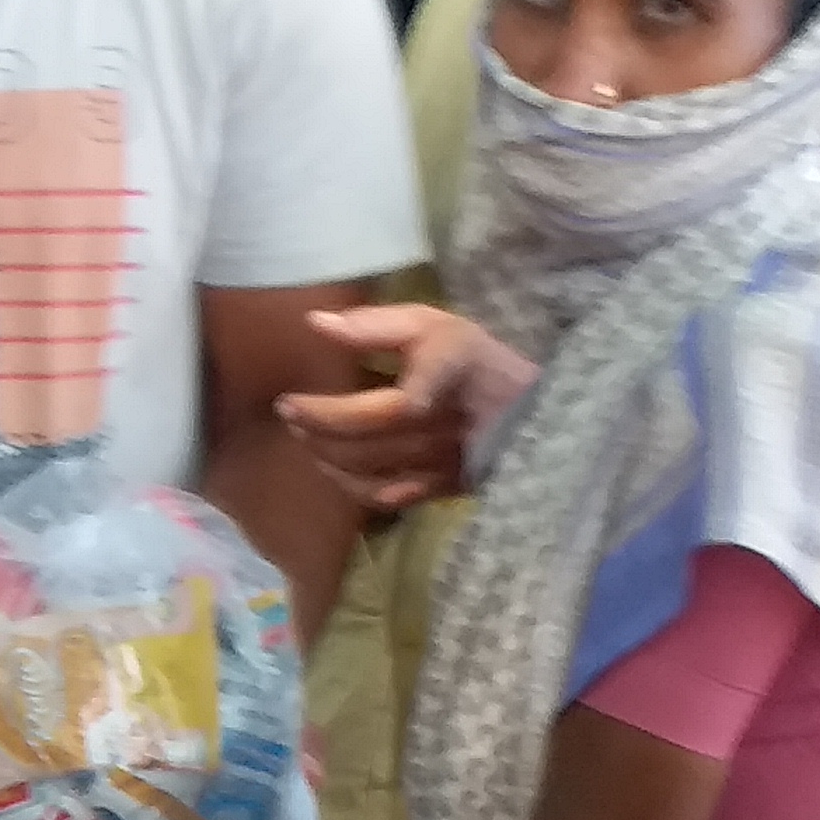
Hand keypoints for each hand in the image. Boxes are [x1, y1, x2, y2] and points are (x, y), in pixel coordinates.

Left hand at [277, 303, 534, 514]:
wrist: (532, 409)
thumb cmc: (469, 360)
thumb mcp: (430, 326)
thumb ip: (373, 325)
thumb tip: (314, 323)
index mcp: (446, 373)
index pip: (398, 401)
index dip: (340, 410)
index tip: (293, 401)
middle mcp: (444, 422)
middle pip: (368, 437)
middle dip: (317, 426)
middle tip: (286, 409)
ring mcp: (444, 461)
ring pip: (370, 468)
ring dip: (325, 453)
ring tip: (302, 433)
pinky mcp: (443, 488)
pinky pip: (385, 496)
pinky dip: (349, 485)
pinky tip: (331, 467)